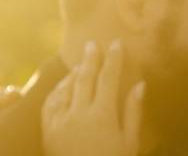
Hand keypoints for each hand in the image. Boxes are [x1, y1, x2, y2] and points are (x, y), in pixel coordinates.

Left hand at [41, 40, 144, 155]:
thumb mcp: (129, 143)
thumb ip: (133, 112)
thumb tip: (139, 85)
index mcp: (102, 116)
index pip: (108, 78)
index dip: (113, 59)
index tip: (116, 44)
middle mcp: (78, 114)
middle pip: (85, 77)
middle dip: (91, 58)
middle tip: (93, 45)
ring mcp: (60, 122)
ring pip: (66, 87)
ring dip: (74, 73)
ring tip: (81, 64)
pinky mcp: (48, 131)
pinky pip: (51, 103)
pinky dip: (58, 90)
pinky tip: (64, 86)